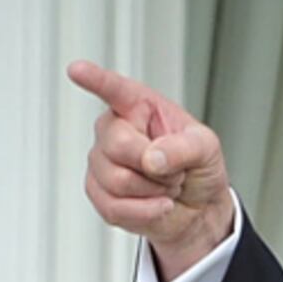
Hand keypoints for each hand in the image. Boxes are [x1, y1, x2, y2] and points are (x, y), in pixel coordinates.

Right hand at [69, 59, 236, 278]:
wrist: (198, 208)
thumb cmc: (199, 169)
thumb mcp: (206, 149)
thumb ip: (184, 148)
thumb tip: (151, 159)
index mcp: (139, 107)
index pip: (114, 89)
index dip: (95, 79)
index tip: (76, 69)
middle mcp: (114, 130)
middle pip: (118, 145)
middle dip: (155, 166)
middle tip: (173, 170)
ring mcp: (102, 162)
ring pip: (117, 180)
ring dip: (153, 190)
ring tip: (165, 185)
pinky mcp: (99, 192)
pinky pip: (113, 207)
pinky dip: (144, 212)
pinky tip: (158, 205)